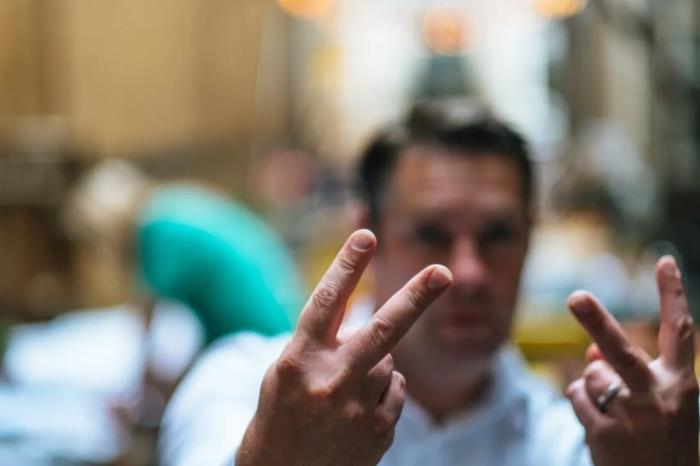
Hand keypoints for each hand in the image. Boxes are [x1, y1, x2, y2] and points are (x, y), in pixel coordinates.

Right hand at [235, 229, 452, 465]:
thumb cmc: (281, 415)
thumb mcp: (286, 372)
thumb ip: (322, 343)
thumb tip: (368, 322)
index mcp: (298, 360)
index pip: (326, 303)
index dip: (347, 265)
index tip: (366, 235)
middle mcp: (329, 382)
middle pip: (382, 330)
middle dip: (416, 297)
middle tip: (444, 272)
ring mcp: (357, 410)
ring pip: (389, 363)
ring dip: (374, 366)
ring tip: (342, 394)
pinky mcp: (378, 433)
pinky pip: (396, 392)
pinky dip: (383, 393)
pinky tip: (356, 414)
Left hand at [566, 256, 698, 465]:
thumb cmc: (660, 439)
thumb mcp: (658, 403)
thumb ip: (629, 371)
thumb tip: (590, 353)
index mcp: (683, 384)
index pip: (679, 332)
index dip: (672, 294)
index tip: (664, 261)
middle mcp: (660, 398)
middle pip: (622, 352)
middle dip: (597, 322)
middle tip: (575, 297)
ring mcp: (632, 418)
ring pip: (592, 374)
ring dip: (594, 387)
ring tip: (615, 414)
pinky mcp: (606, 434)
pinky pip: (578, 396)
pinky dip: (583, 404)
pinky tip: (602, 427)